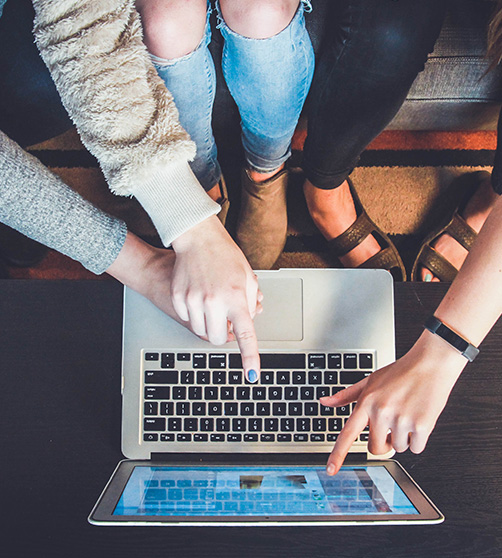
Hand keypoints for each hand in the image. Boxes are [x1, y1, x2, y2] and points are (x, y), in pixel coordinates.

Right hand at [171, 215, 261, 379]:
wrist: (198, 239)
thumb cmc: (225, 256)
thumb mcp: (248, 278)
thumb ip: (251, 304)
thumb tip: (247, 323)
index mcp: (236, 297)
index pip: (245, 335)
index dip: (250, 357)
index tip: (252, 374)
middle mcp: (214, 301)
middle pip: (217, 339)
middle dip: (223, 334)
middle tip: (225, 319)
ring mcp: (193, 300)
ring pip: (200, 331)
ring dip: (208, 323)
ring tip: (212, 302)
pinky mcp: (178, 298)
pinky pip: (187, 319)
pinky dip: (194, 313)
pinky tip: (198, 295)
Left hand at [321, 332, 467, 474]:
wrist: (430, 364)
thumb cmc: (400, 372)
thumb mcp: (370, 380)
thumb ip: (346, 395)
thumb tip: (325, 402)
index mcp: (367, 402)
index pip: (348, 433)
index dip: (338, 454)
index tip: (330, 470)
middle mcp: (381, 412)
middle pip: (375, 448)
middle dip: (383, 442)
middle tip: (391, 425)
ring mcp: (401, 420)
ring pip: (398, 448)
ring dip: (403, 438)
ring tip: (407, 414)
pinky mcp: (422, 425)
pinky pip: (416, 448)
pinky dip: (418, 439)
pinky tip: (419, 418)